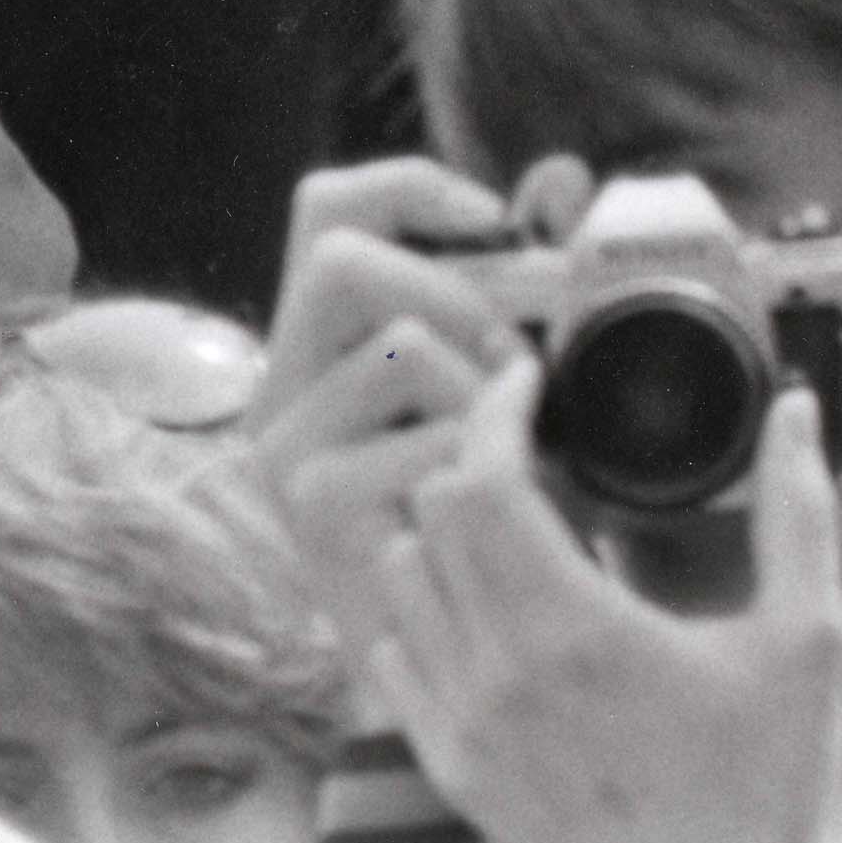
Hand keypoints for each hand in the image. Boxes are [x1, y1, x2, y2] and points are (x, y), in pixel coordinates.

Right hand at [250, 160, 519, 667]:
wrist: (471, 666)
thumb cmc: (494, 510)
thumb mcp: (506, 381)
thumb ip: (523, 277)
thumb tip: (563, 176)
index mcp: (316, 341)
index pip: (325, 205)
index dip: (410, 185)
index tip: (495, 217)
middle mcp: (278, 387)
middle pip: (344, 258)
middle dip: (459, 289)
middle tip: (522, 358)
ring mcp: (284, 451)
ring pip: (397, 341)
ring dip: (480, 385)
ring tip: (510, 443)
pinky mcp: (311, 512)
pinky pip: (417, 433)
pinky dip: (476, 457)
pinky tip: (490, 500)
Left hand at [369, 363, 841, 842]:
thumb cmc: (761, 801)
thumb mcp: (806, 650)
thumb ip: (797, 518)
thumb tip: (795, 415)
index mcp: (574, 630)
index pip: (484, 479)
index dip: (499, 407)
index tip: (529, 380)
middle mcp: (501, 675)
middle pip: (436, 514)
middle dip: (482, 459)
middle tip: (538, 451)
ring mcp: (470, 731)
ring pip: (403, 579)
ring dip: (446, 533)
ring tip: (512, 524)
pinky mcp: (459, 778)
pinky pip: (397, 661)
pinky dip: (424, 614)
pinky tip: (483, 611)